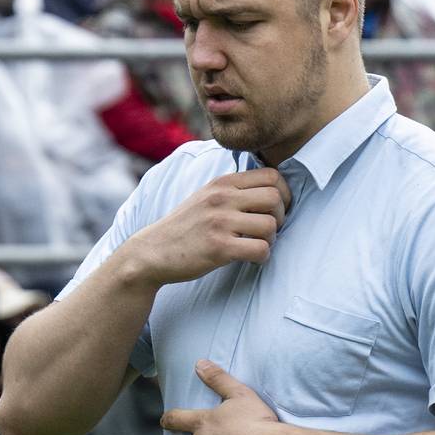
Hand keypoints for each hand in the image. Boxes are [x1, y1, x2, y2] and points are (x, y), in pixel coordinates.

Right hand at [121, 168, 291, 285]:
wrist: (151, 252)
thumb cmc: (183, 228)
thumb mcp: (204, 197)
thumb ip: (232, 190)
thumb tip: (271, 190)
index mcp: (221, 183)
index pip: (271, 175)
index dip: (282, 193)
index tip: (275, 209)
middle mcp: (221, 198)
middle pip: (275, 198)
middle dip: (281, 216)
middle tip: (269, 230)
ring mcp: (219, 222)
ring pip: (271, 225)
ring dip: (271, 239)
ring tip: (257, 245)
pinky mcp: (219, 248)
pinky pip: (260, 249)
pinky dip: (262, 257)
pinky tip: (250, 259)